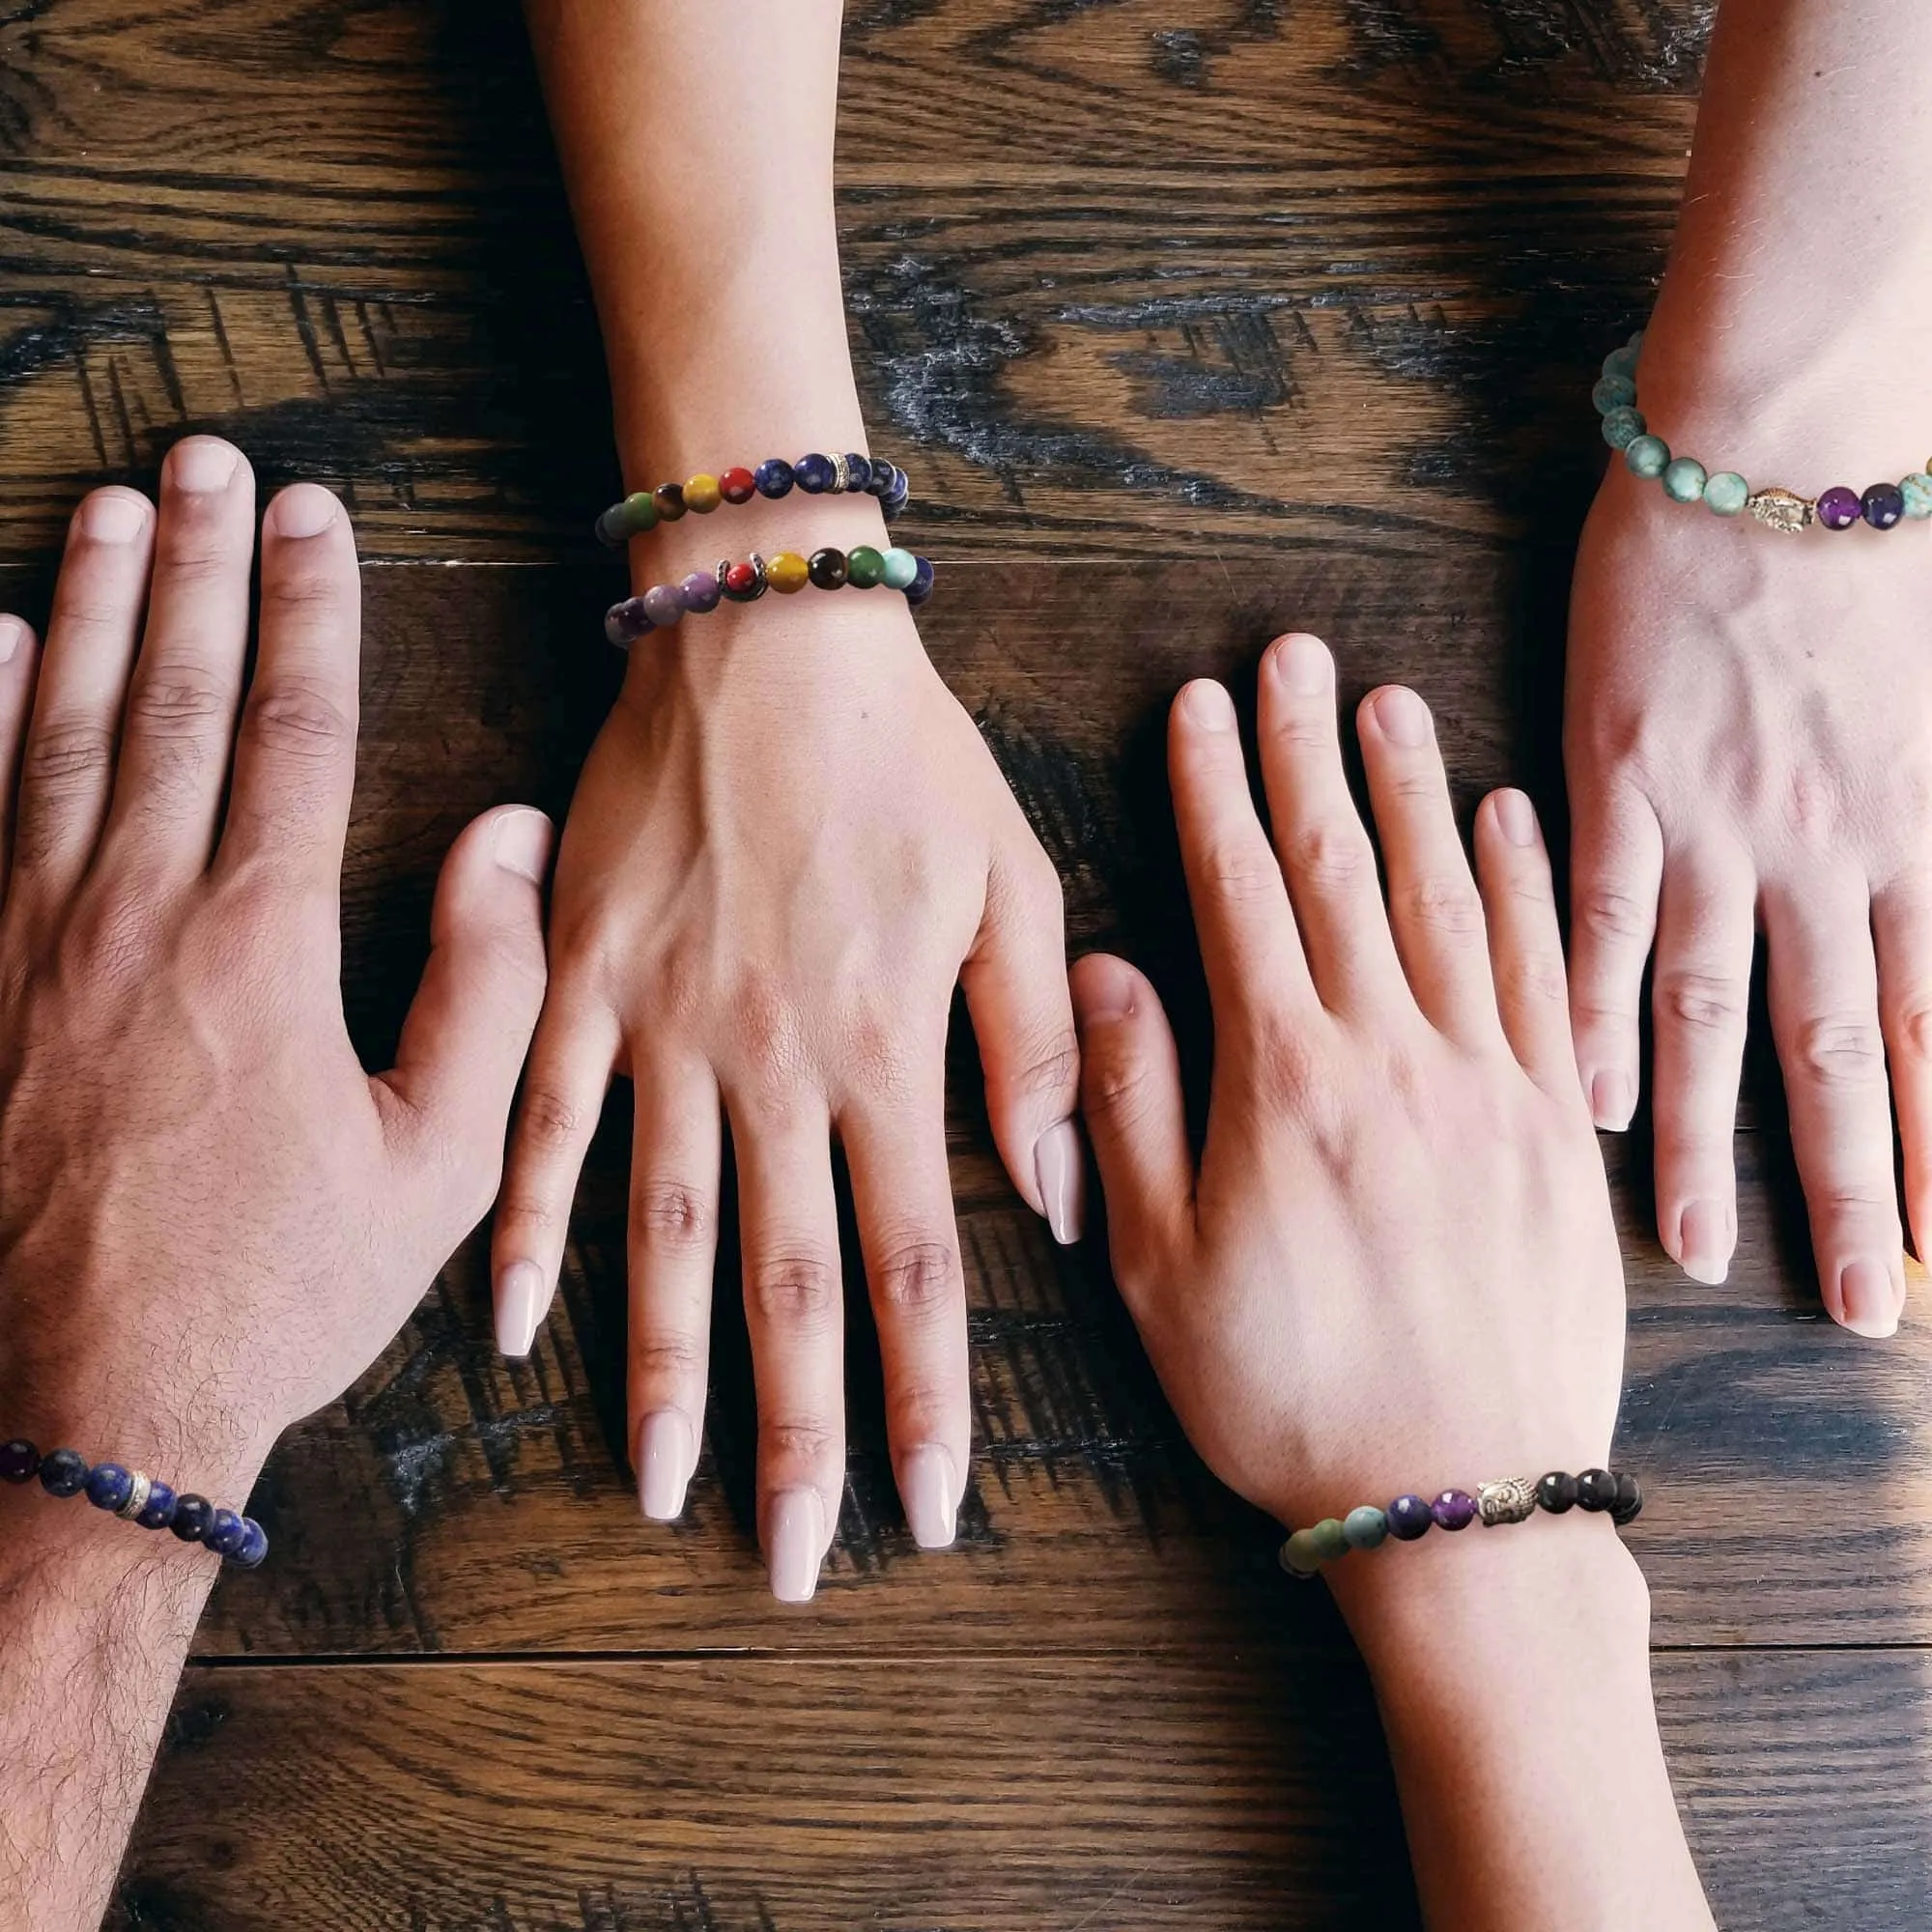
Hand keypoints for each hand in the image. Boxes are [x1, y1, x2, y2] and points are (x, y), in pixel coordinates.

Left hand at [0, 436, 550, 1488]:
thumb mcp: (437, 1160)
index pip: (293, 732)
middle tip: (213, 462)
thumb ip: (488, 985)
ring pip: (61, 732)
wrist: (87, 1402)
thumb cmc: (276, 1287)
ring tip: (114, 508)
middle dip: (200, 567)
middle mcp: (133, 915)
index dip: (312, 611)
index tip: (319, 519)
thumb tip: (504, 836)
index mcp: (260, 945)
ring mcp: (28, 944)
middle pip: (173, 698)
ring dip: (93, 609)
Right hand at [491, 590, 1078, 1599]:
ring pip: (661, 1232)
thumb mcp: (1014, 883)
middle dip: (798, 1433)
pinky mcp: (581, 979)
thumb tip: (1057, 1203)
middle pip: (788, 1282)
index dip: (924, 1399)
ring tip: (661, 1487)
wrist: (768, 635)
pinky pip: (544, 1122)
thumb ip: (1034, 1048)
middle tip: (795, 1560)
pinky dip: (526, 1225)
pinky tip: (509, 1325)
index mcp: (887, 1048)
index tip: (928, 1511)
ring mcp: (664, 1026)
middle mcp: (774, 1063)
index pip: (915, 1264)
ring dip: (662, 1370)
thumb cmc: (909, 757)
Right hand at [1069, 633, 1623, 1542]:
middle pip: (1343, 871)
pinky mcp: (1555, 1129)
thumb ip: (1126, 1106)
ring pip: (1448, 902)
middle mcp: (1392, 1057)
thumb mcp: (1157, 1268)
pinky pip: (1546, 977)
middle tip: (1297, 656)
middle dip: (1309, 755)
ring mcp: (1488, 1085)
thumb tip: (1104, 971)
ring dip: (1414, 793)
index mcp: (1284, 1083)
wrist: (1462, 1505)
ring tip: (1390, 704)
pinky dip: (1528, 888)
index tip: (1202, 706)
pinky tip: (1508, 822)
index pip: (1241, 896)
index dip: (1215, 791)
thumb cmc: (1286, 1396)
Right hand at [1568, 458, 1925, 1335]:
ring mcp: (1717, 824)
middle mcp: (1828, 853)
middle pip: (1849, 1052)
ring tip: (1707, 1249)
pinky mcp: (1620, 783)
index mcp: (1916, 829)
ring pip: (1719, 1012)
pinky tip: (1584, 1103)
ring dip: (1714, 1141)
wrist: (1777, 445)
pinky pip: (1601, 921)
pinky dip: (1589, 1016)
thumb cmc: (1883, 545)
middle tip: (1865, 1313)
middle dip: (1861, 1190)